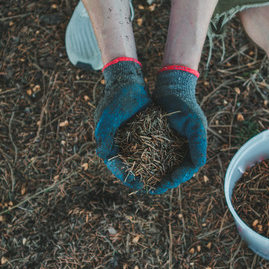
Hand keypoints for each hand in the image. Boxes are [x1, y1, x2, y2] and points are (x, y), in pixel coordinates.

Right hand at [94, 59, 151, 189]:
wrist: (128, 80)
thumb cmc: (118, 97)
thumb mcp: (110, 116)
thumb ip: (105, 135)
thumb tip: (102, 155)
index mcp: (107, 141)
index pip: (115, 165)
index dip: (126, 176)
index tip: (138, 185)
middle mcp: (117, 142)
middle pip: (127, 166)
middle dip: (139, 178)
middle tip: (153, 187)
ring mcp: (128, 138)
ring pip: (138, 160)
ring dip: (147, 171)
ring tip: (160, 181)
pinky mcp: (139, 133)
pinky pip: (146, 149)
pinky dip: (153, 158)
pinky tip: (166, 165)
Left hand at [151, 67, 207, 193]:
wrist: (171, 89)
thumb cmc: (186, 106)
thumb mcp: (195, 125)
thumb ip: (198, 144)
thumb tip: (199, 165)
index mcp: (193, 148)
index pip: (188, 169)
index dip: (179, 177)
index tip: (169, 181)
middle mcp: (182, 149)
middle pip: (174, 171)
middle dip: (164, 181)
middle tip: (153, 188)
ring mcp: (169, 145)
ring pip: (162, 166)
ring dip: (154, 175)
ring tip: (144, 183)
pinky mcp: (157, 139)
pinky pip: (152, 154)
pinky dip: (146, 162)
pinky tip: (136, 168)